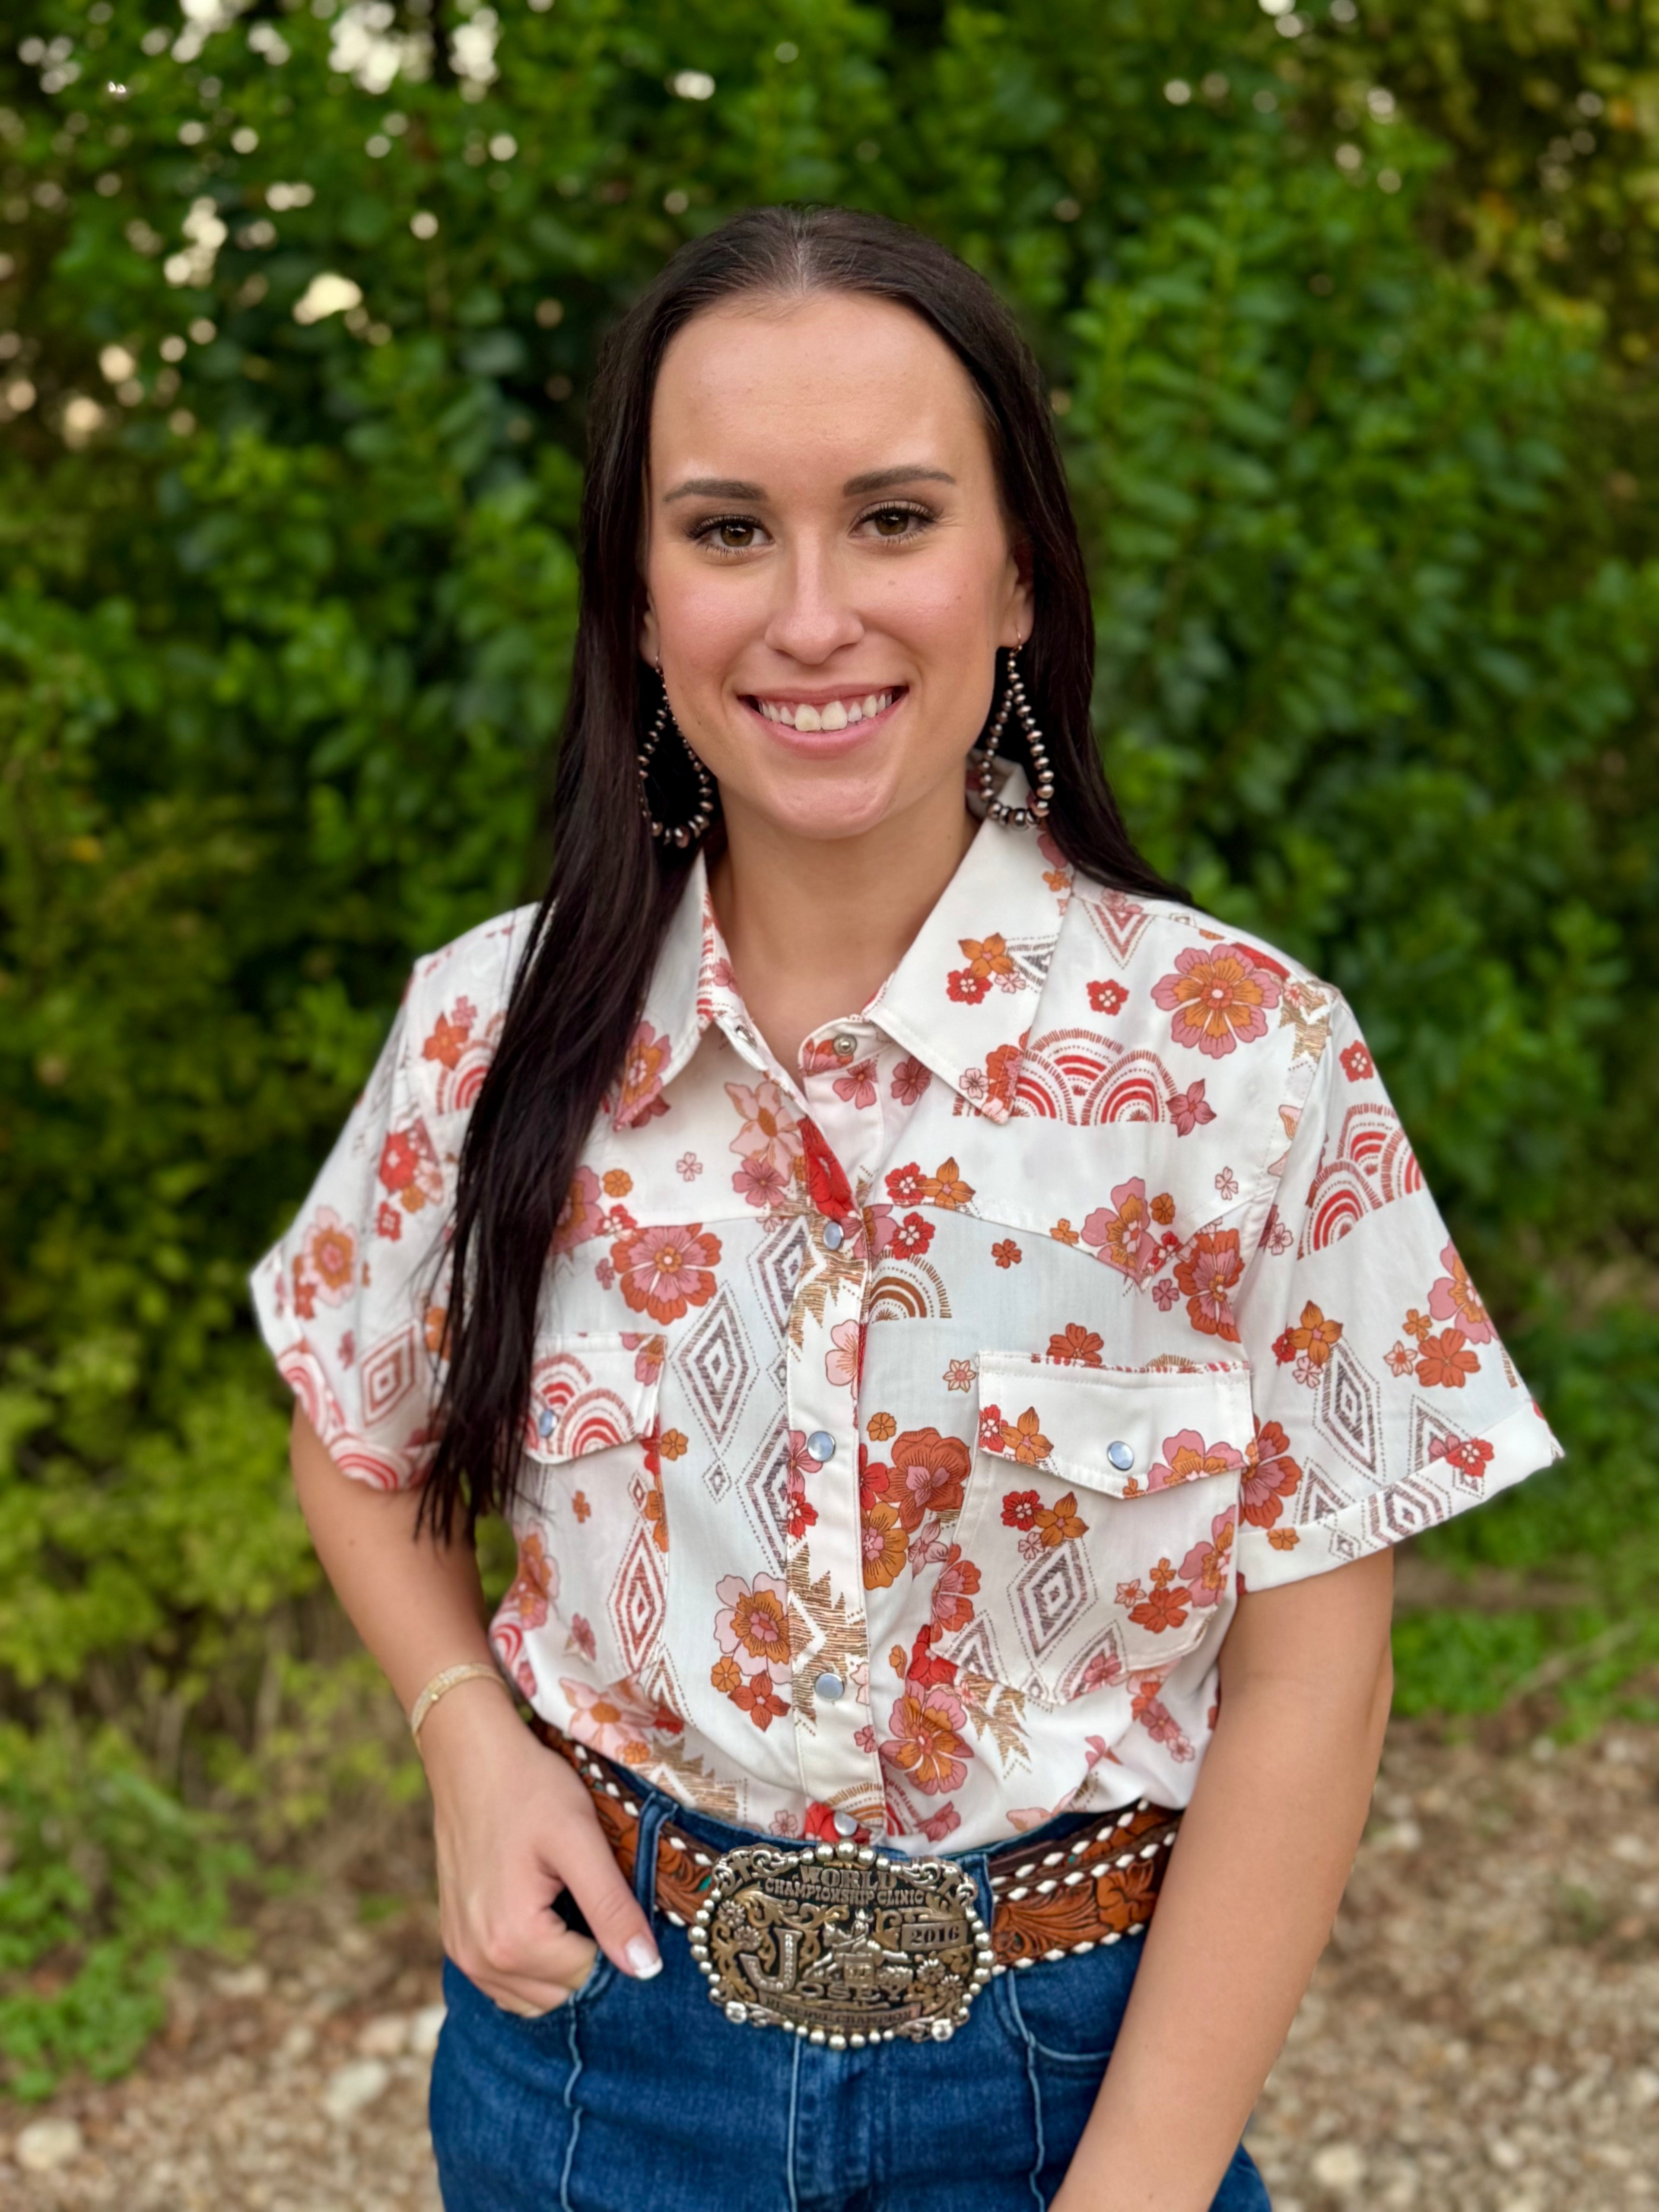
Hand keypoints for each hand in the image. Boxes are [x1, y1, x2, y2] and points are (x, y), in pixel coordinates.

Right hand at [420, 1682, 661, 2016]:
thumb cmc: (529, 1787)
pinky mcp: (455, 1939)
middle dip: (587, 1956)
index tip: (618, 1900)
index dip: (615, 1943)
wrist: (470, 1756)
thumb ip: (612, 1908)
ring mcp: (461, 1952)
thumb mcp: (581, 1840)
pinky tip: (544, 1915)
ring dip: (559, 1965)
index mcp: (513, 1940)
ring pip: (531, 1995)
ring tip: (569, 1902)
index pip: (587, 1977)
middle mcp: (480, 1959)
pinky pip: (503, 1980)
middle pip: (559, 1993)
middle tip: (595, 1896)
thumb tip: (646, 1970)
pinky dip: (531, 1964)